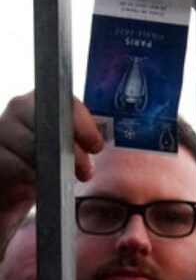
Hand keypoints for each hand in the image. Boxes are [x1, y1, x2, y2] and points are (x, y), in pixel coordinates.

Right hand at [0, 92, 103, 224]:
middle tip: (86, 171)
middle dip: (72, 151)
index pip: (66, 103)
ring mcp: (2, 128)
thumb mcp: (66, 141)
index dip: (83, 126)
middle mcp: (19, 107)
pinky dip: (31, 175)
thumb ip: (82, 134)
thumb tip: (102, 142)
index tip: (96, 147)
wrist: (15, 177)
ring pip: (32, 145)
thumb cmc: (48, 155)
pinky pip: (14, 163)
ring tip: (65, 179)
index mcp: (43, 99)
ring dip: (53, 166)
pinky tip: (41, 181)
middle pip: (49, 124)